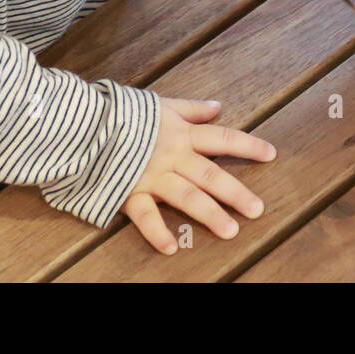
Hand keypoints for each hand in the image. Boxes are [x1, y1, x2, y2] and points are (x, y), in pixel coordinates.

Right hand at [121, 98, 275, 253]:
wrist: (83, 123)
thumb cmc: (123, 113)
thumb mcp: (160, 104)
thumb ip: (191, 108)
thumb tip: (217, 106)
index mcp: (181, 133)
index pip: (222, 138)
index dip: (248, 146)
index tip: (271, 155)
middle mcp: (172, 156)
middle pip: (210, 174)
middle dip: (235, 192)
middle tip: (258, 210)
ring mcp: (151, 175)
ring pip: (186, 197)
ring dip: (210, 214)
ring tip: (231, 231)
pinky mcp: (128, 191)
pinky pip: (145, 216)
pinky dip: (157, 232)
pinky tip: (171, 248)